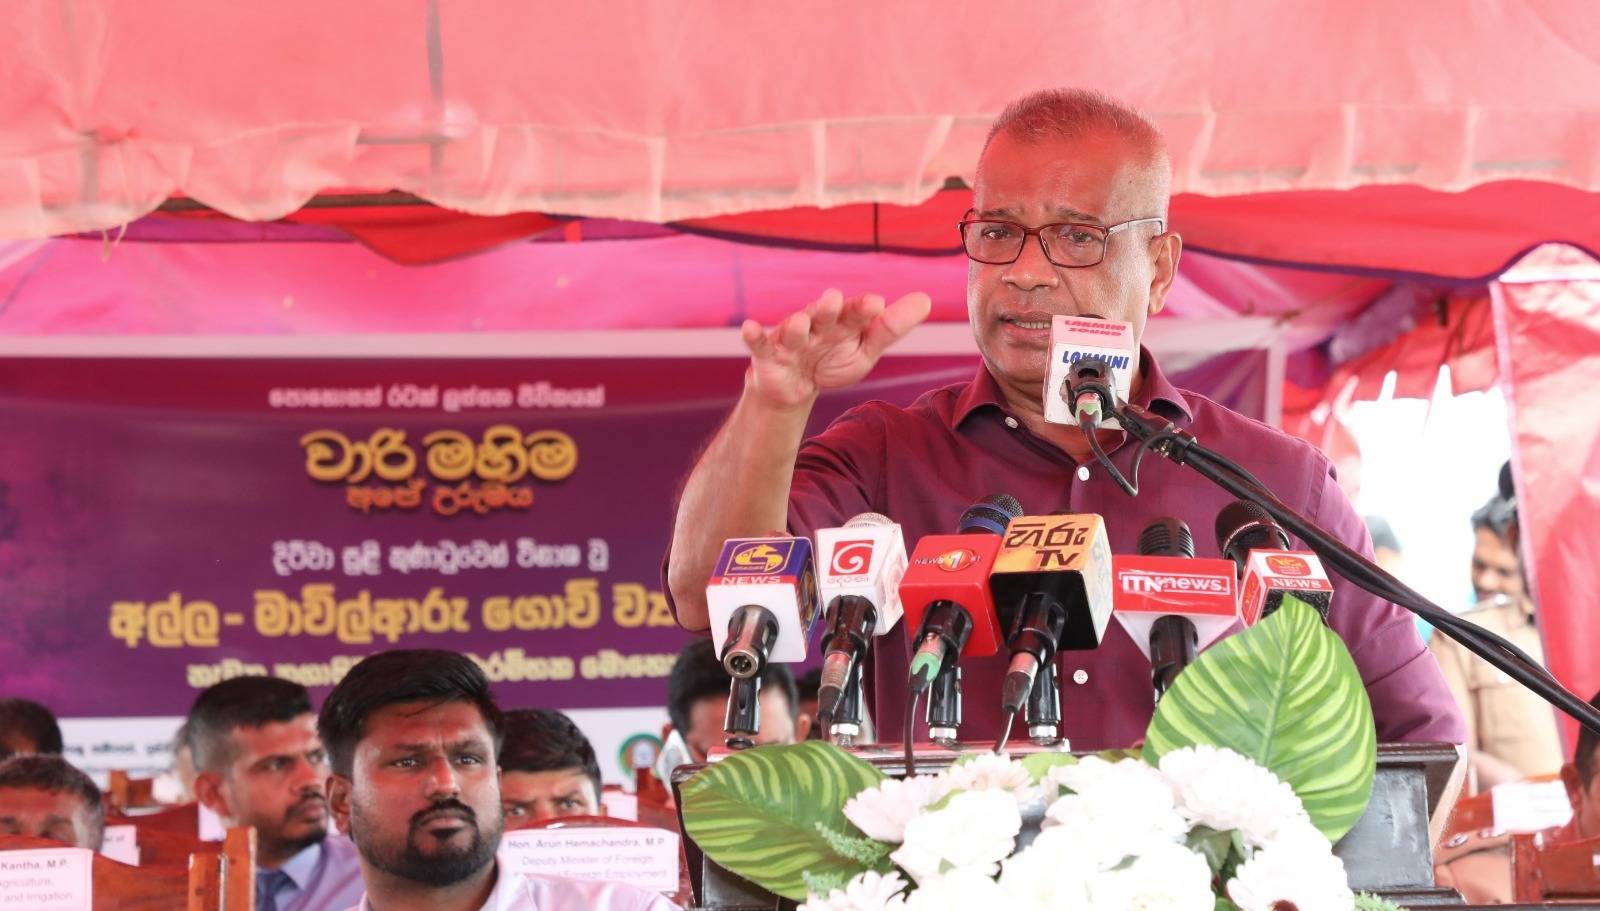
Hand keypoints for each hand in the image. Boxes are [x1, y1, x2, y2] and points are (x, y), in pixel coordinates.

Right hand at [741, 289, 931, 409]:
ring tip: (800, 324)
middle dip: (826, 309)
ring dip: (796, 326)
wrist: (795, 386)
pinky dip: (753, 335)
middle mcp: (817, 325)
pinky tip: (748, 328)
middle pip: (823, 315)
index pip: (855, 314)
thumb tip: (926, 299)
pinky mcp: (768, 354)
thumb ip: (891, 327)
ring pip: (793, 330)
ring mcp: (791, 338)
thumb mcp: (865, 349)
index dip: (863, 310)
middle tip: (833, 300)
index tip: (876, 304)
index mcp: (843, 322)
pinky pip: (759, 343)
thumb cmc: (832, 360)